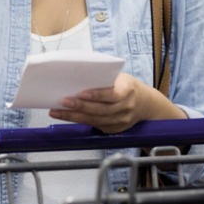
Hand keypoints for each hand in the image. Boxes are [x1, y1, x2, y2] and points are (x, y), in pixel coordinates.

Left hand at [48, 73, 185, 133]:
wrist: (146, 104)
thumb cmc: (127, 87)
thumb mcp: (120, 78)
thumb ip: (104, 79)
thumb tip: (76, 74)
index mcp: (128, 90)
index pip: (113, 94)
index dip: (97, 95)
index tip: (81, 93)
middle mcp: (126, 107)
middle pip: (100, 110)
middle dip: (79, 106)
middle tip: (63, 101)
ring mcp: (121, 121)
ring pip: (95, 120)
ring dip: (73, 116)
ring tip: (57, 111)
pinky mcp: (114, 129)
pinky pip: (94, 125)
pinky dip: (78, 121)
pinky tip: (66, 116)